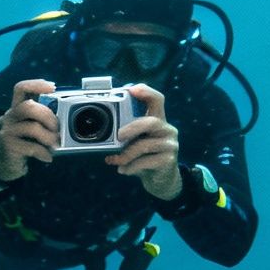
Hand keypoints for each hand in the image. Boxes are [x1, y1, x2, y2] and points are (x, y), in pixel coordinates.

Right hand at [0, 79, 58, 182]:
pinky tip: (47, 157)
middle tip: (57, 128)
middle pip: (28, 106)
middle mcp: (9, 117)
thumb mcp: (35, 128)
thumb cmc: (27, 142)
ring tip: (55, 144)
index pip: (20, 88)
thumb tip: (67, 115)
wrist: (8, 165)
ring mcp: (7, 131)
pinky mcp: (8, 146)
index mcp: (17, 108)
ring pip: (32, 127)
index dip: (36, 85)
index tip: (53, 87)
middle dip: (48, 116)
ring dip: (49, 137)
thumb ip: (45, 119)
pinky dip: (44, 152)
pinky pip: (31, 147)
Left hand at [104, 84, 181, 199]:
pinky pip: (145, 162)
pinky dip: (130, 167)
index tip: (131, 89)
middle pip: (151, 121)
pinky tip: (123, 170)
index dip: (146, 92)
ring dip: (125, 154)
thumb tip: (100, 132)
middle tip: (118, 136)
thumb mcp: (134, 142)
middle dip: (132, 127)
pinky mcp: (169, 160)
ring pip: (144, 145)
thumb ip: (124, 134)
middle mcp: (166, 129)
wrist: (160, 180)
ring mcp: (170, 145)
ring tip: (114, 160)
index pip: (157, 100)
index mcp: (157, 120)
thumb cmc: (143, 156)